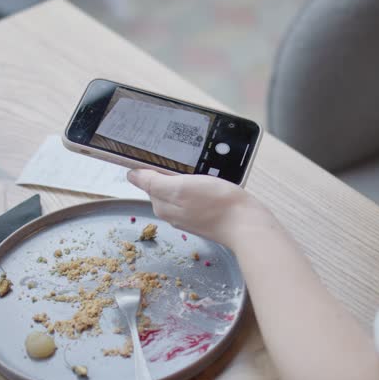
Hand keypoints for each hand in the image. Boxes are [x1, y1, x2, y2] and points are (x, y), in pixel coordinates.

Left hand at [127, 169, 275, 247]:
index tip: (164, 156)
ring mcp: (189, 214)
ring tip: (201, 170)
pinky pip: (195, 194)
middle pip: (163, 184)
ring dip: (187, 176)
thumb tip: (131, 175)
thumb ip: (154, 182)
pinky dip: (199, 184)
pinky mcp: (204, 213)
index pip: (147, 180)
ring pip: (180, 188)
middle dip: (171, 171)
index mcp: (161, 206)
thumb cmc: (216, 204)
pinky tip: (210, 180)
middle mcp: (172, 213)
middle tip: (187, 161)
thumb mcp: (181, 188)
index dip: (152, 166)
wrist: (247, 223)